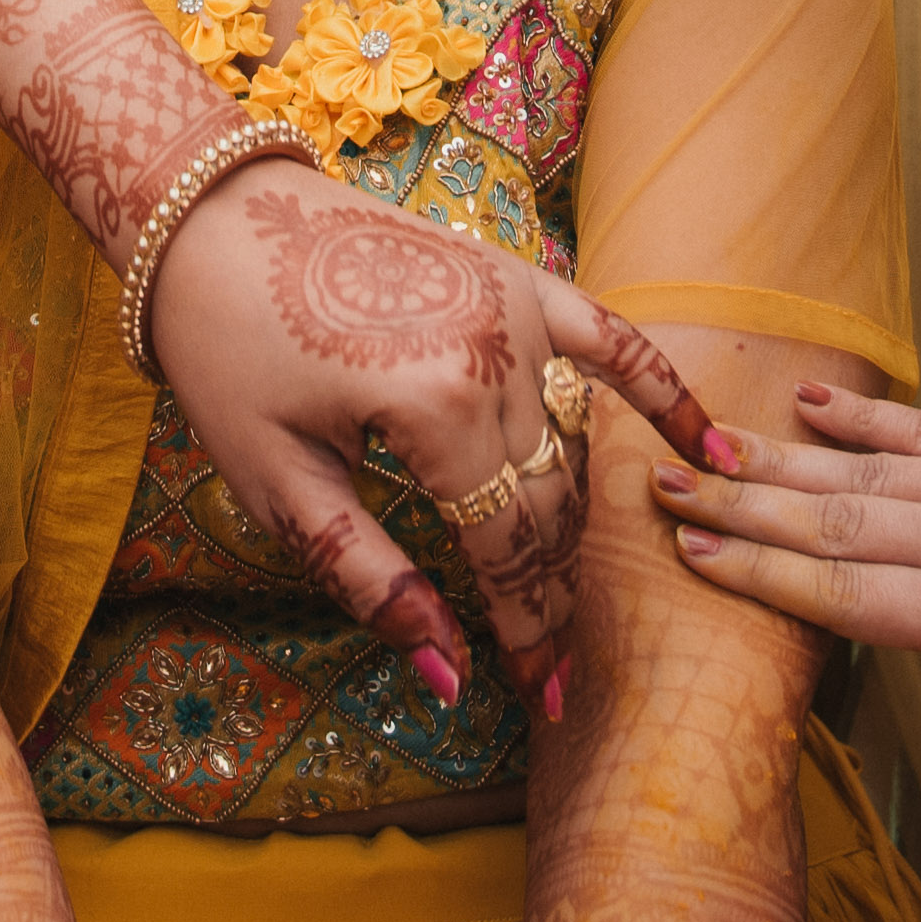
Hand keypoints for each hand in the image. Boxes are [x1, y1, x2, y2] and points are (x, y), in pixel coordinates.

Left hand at [146, 160, 722, 716]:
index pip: (508, 549)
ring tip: (573, 598)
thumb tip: (446, 676)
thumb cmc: (226, 352)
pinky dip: (664, 394)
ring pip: (573, 444)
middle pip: (550, 504)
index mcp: (436, 406)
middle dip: (552, 595)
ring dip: (575, 523)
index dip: (528, 635)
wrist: (207, 218)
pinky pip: (610, 340)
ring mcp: (515, 306)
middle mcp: (496, 352)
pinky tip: (712, 447)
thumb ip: (372, 577)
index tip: (544, 703)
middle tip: (554, 674)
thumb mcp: (278, 483)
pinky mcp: (513, 277)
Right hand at [646, 386, 920, 843]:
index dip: (771, 578)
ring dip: (782, 460)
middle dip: (745, 509)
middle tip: (654, 493)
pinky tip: (811, 400)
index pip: (860, 597)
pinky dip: (866, 416)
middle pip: (842, 524)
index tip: (692, 559)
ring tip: (701, 443)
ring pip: (871, 473)